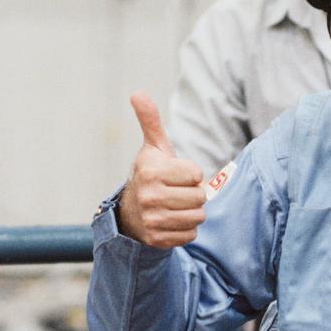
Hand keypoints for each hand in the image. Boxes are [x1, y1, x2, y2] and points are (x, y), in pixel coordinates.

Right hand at [117, 92, 205, 247]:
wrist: (130, 211)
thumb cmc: (151, 174)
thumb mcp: (153, 147)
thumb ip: (150, 120)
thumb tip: (138, 92)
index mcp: (152, 171)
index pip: (197, 175)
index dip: (191, 175)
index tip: (176, 175)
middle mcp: (149, 196)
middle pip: (199, 198)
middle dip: (193, 195)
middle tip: (176, 193)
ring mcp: (152, 220)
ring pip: (197, 217)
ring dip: (191, 212)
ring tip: (174, 206)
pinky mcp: (156, 239)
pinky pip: (190, 235)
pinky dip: (185, 230)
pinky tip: (171, 221)